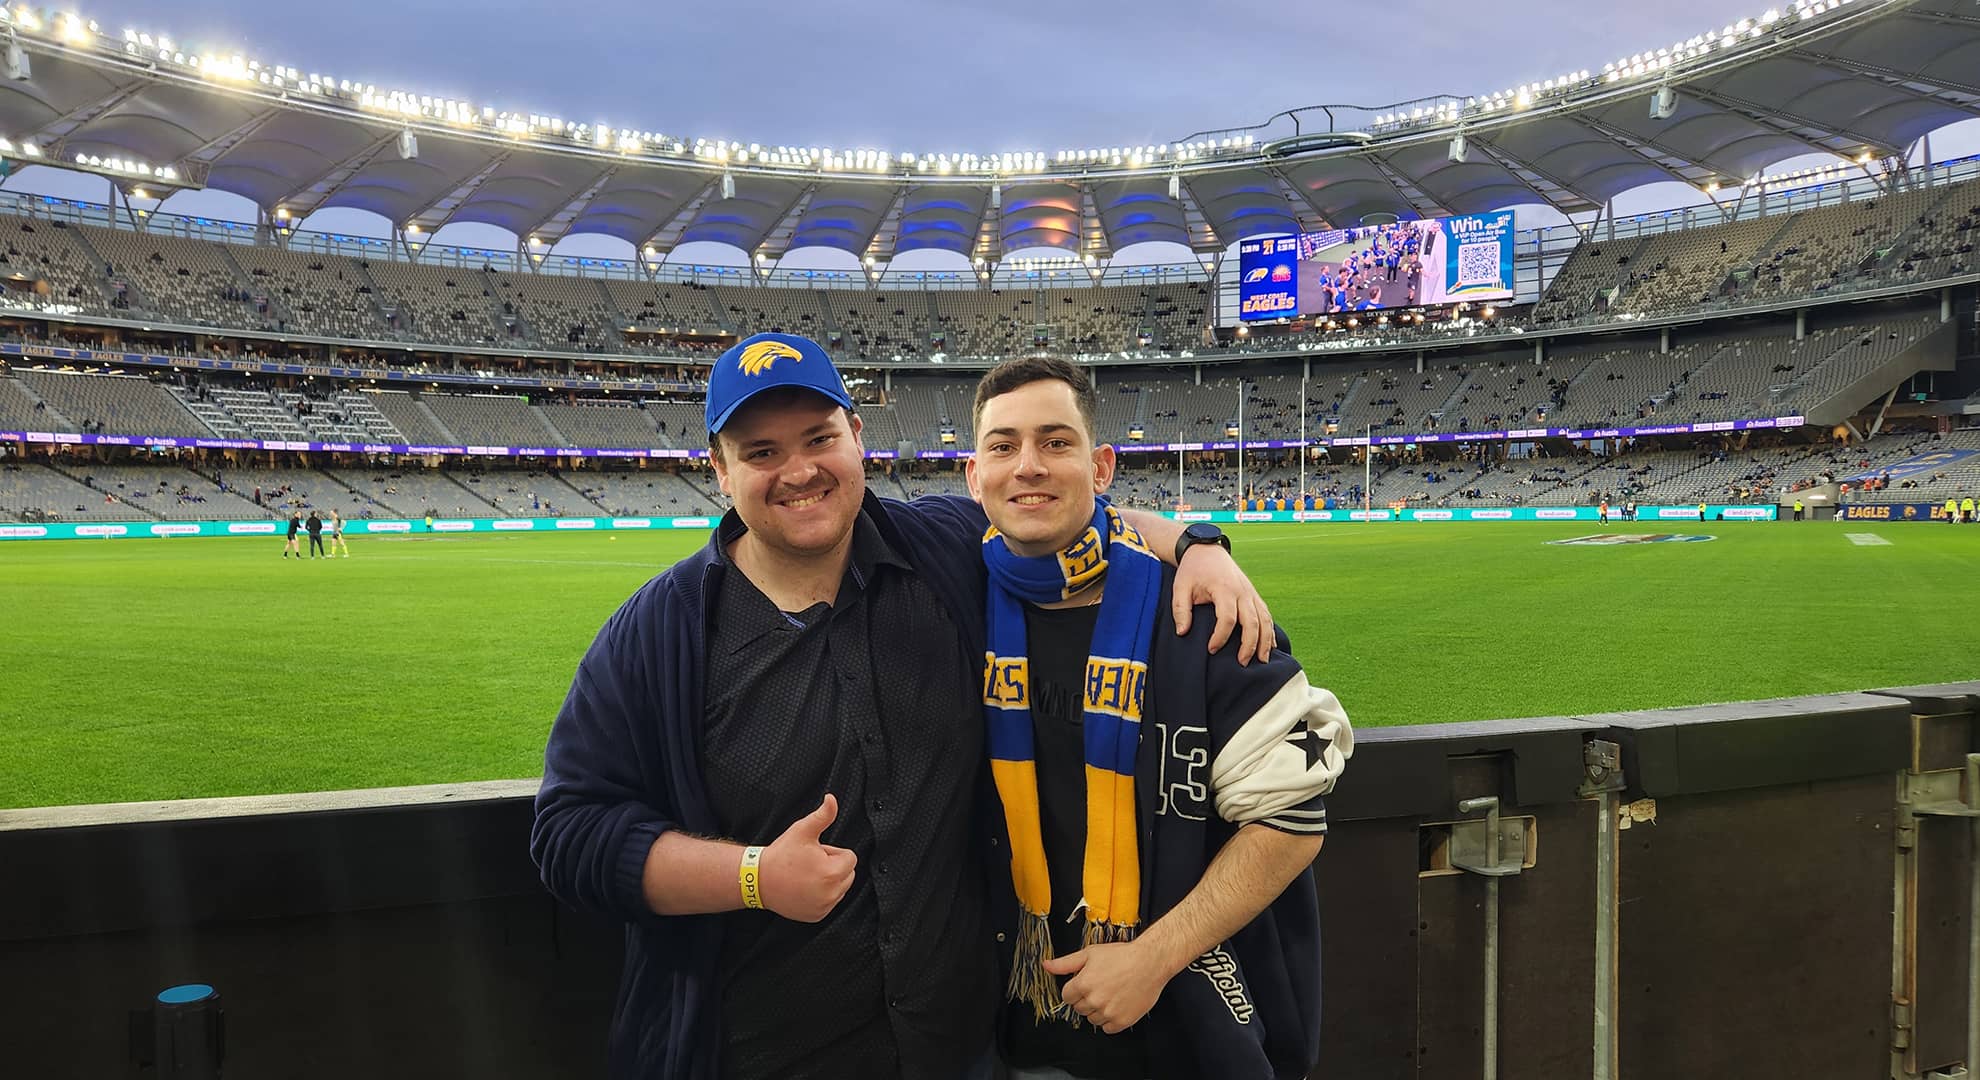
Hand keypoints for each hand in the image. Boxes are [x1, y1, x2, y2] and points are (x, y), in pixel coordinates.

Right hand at [758, 794, 856, 921]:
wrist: (758, 879)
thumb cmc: (782, 854)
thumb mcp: (803, 830)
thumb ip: (823, 815)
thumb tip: (832, 798)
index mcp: (832, 872)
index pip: (850, 858)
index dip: (832, 852)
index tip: (815, 853)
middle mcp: (832, 893)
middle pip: (848, 874)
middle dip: (833, 866)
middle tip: (810, 863)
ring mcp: (824, 907)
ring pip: (840, 888)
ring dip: (829, 881)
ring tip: (806, 876)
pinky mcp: (817, 916)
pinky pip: (829, 902)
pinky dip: (822, 895)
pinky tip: (804, 889)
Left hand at [1044, 941, 1172, 1034]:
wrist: (1150, 962)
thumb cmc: (1122, 956)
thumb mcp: (1090, 953)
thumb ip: (1065, 963)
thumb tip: (1046, 965)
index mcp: (1082, 984)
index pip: (1066, 997)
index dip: (1074, 989)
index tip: (1085, 984)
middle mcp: (1093, 1000)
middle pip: (1079, 1009)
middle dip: (1086, 999)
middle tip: (1100, 986)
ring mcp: (1108, 1012)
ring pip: (1092, 1020)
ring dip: (1097, 1010)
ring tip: (1110, 994)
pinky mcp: (1121, 1021)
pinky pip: (1107, 1028)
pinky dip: (1110, 1020)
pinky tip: (1117, 1004)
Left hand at [1172, 543, 1273, 665]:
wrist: (1206, 550)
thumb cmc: (1192, 571)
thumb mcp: (1180, 587)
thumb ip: (1180, 610)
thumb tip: (1182, 632)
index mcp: (1224, 589)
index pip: (1227, 618)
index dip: (1220, 637)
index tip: (1211, 649)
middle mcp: (1242, 592)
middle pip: (1252, 622)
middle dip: (1249, 645)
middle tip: (1241, 663)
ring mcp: (1251, 593)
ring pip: (1264, 620)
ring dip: (1265, 641)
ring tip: (1261, 662)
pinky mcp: (1254, 595)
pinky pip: (1266, 615)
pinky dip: (1270, 632)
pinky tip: (1270, 647)